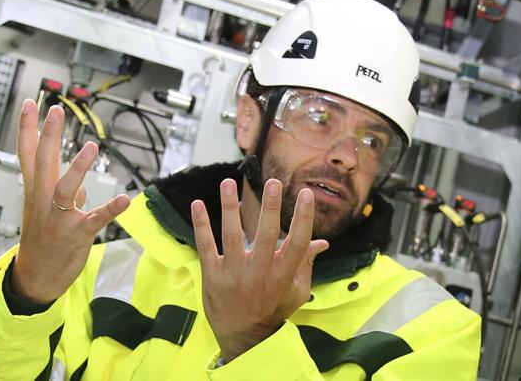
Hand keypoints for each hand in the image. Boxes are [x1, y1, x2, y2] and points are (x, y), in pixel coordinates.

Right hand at [9, 100, 131, 304]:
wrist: (35, 279)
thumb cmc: (43, 241)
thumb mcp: (46, 212)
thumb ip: (62, 192)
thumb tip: (79, 182)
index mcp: (35, 192)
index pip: (28, 155)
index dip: (28, 129)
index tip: (30, 104)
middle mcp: (43, 202)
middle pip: (43, 163)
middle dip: (48, 136)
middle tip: (55, 110)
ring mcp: (59, 218)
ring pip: (65, 188)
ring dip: (77, 168)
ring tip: (91, 146)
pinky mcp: (77, 234)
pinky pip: (95, 219)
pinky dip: (110, 209)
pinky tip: (124, 199)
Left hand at [191, 178, 328, 360]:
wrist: (243, 337)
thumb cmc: (274, 309)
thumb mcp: (297, 291)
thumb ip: (306, 264)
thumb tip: (322, 242)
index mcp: (283, 275)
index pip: (298, 243)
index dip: (303, 218)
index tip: (307, 194)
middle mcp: (260, 273)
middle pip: (267, 236)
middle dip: (270, 208)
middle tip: (273, 182)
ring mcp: (234, 275)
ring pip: (232, 236)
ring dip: (229, 208)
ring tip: (228, 183)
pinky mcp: (212, 277)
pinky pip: (206, 247)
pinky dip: (201, 225)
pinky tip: (198, 204)